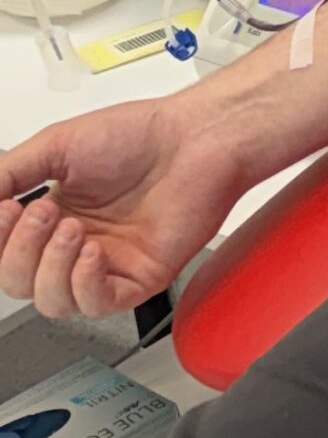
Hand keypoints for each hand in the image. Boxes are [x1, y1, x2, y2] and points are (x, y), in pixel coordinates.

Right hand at [0, 97, 245, 318]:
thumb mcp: (55, 147)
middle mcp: (78, 244)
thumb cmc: (141, 134)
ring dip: (49, 267)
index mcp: (54, 216)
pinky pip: (98, 304)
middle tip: (41, 211)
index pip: (4, 254)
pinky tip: (91, 251)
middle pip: (20, 283)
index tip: (3, 210)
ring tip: (71, 227)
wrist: (197, 136)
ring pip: (53, 301)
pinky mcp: (141, 276)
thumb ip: (8, 175)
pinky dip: (84, 283)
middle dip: (19, 251)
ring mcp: (109, 263)